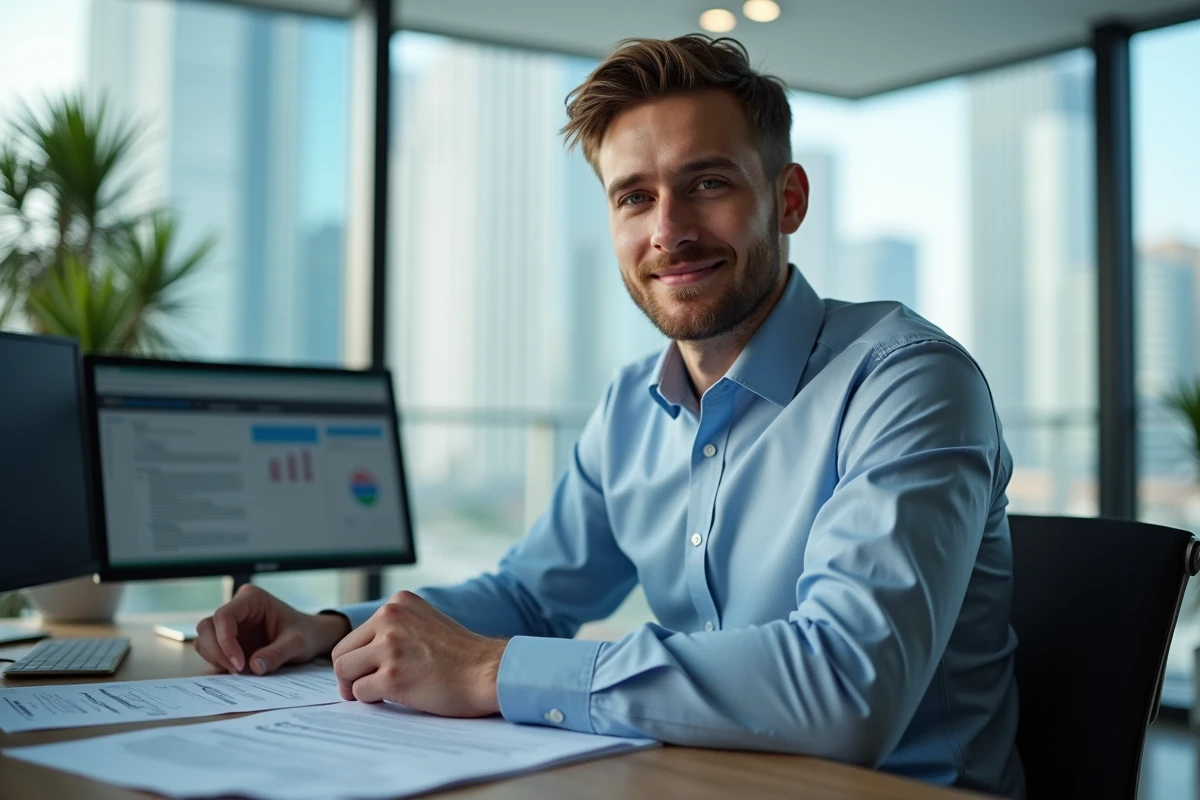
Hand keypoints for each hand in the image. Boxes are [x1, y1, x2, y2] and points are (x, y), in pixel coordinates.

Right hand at [195, 584, 350, 674]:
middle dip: (217, 652)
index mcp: (251, 599)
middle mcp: (236, 609)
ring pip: (204, 640)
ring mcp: (230, 626)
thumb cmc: (306, 634)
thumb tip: (254, 667)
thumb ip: (278, 653)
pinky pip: (212, 653)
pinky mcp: (229, 642)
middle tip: (238, 671)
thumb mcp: (298, 643)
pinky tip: (232, 677)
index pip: (224, 616)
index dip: (225, 641)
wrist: (311, 639)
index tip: (239, 664)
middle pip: (207, 627)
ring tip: (240, 673)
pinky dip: (218, 666)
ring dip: (216, 659)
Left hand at [331, 590, 506, 717]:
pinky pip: (360, 692)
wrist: (488, 672)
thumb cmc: (462, 655)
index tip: (372, 668)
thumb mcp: (425, 623)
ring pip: (345, 672)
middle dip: (350, 673)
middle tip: (366, 687)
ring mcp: (390, 647)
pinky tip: (396, 696)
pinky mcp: (392, 676)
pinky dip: (373, 700)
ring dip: (358, 687)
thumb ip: (395, 628)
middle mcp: (390, 618)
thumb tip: (359, 653)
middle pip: (342, 653)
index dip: (359, 657)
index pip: (355, 633)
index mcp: (398, 603)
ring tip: (380, 692)